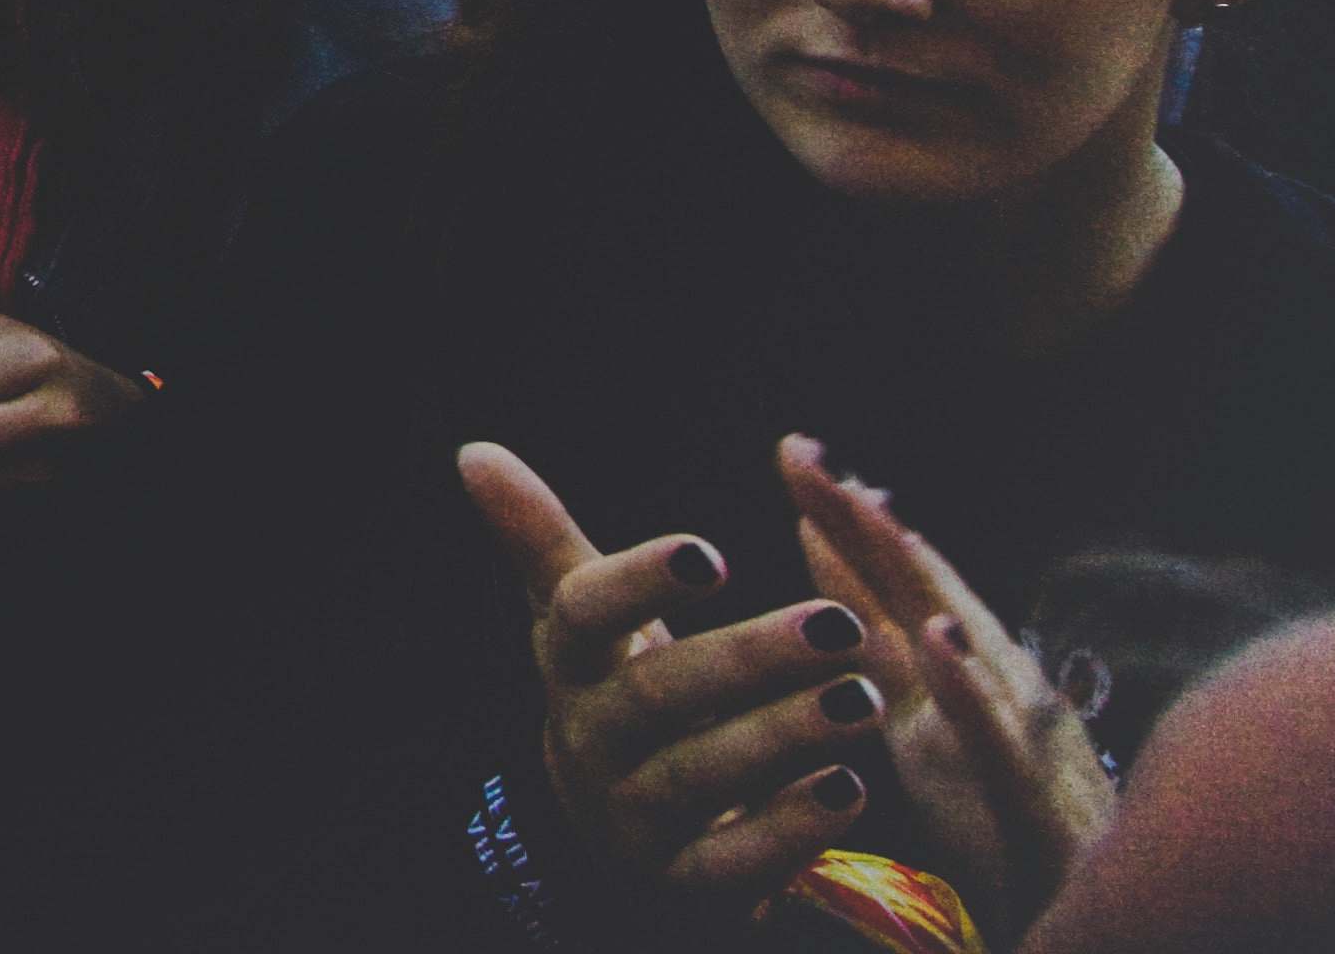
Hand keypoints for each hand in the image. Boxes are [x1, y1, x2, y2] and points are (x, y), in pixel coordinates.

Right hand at [464, 442, 891, 900]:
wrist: (616, 834)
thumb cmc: (617, 694)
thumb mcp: (581, 621)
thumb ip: (540, 538)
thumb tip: (473, 449)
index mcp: (569, 664)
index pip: (584, 614)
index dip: (640, 584)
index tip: (709, 554)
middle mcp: (590, 740)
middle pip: (658, 696)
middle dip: (750, 660)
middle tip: (837, 626)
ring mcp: (632, 817)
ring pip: (701, 777)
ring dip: (783, 738)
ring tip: (861, 699)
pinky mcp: (682, 884)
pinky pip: (730, 865)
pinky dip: (787, 832)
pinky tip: (846, 789)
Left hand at [780, 437, 1112, 937]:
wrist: (1096, 924)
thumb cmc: (1005, 823)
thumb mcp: (921, 726)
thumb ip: (878, 644)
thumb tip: (828, 559)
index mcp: (965, 674)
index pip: (896, 582)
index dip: (843, 517)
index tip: (791, 450)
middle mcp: (997, 687)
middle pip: (921, 589)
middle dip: (860, 518)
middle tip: (799, 451)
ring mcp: (1020, 736)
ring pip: (962, 645)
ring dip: (914, 574)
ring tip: (859, 506)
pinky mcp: (1034, 803)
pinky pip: (997, 741)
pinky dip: (968, 688)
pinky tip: (937, 638)